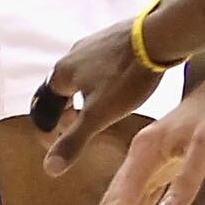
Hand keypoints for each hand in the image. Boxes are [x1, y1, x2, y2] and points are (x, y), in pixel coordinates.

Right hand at [33, 12, 162, 174]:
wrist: (156, 37)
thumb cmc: (125, 79)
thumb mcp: (98, 116)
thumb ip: (73, 141)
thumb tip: (49, 168)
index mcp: (61, 73)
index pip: (48, 102)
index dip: (56, 119)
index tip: (66, 131)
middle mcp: (71, 54)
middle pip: (65, 86)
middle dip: (73, 105)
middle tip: (85, 121)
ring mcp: (92, 42)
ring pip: (83, 72)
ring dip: (89, 89)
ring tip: (105, 104)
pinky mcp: (112, 36)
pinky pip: (101, 60)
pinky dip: (105, 74)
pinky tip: (121, 81)